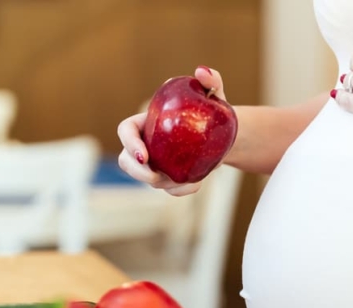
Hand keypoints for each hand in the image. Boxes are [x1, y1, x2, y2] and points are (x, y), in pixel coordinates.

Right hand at [117, 66, 227, 196]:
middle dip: (136, 172)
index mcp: (147, 122)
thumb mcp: (215, 93)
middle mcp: (146, 144)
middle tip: (155, 176)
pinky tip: (196, 185)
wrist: (226, 134)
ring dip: (163, 183)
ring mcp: (157, 163)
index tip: (143, 155)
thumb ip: (211, 79)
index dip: (129, 143)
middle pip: (126, 161)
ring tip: (187, 178)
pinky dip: (180, 190)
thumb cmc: (214, 109)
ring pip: (147, 179)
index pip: (126, 131)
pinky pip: (169, 190)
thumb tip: (202, 72)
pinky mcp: (170, 178)